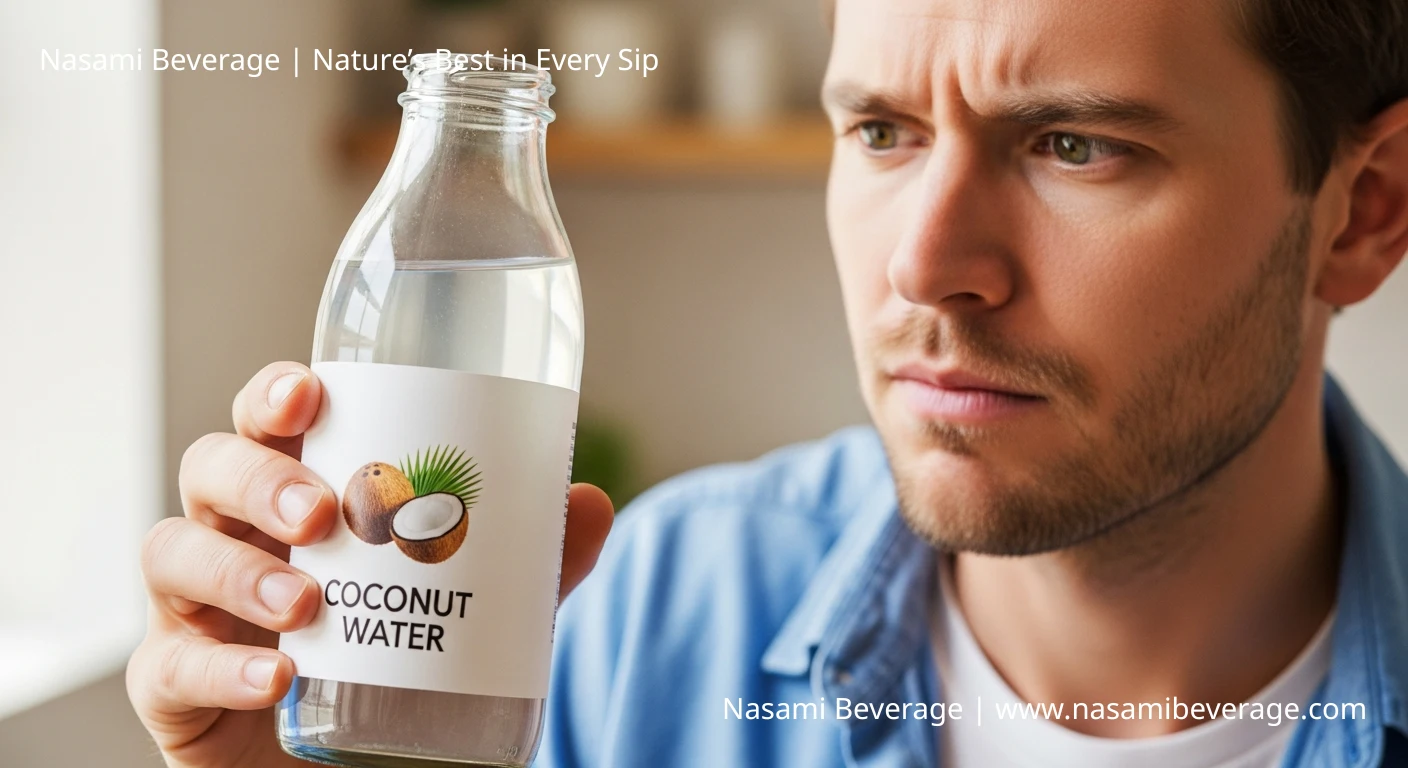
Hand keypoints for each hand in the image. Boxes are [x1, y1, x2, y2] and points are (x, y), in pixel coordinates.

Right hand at [127, 362, 614, 767]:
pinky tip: (274, 677)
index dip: (277, 394)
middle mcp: (237, 536)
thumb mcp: (474, 605)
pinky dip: (219, 668)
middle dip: (258, 476)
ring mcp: (195, 609)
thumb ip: (529, 561)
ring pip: (173, 552)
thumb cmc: (400, 658)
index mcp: (300, 495)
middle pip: (209, 468)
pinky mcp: (175, 686)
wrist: (361, 760)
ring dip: (239, 570)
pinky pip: (168, 666)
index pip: (270, 423)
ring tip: (309, 601)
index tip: (311, 392)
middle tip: (323, 509)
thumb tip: (589, 504)